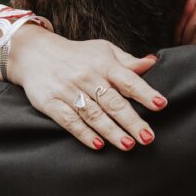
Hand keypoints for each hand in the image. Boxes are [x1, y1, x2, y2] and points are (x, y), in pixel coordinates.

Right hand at [8, 26, 166, 150]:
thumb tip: (152, 63)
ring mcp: (68, 91)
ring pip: (94, 114)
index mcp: (103, 64)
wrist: (34, 53)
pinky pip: (69, 120)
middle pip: (113, 102)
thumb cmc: (77, 55)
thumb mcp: (103, 50)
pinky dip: (83, 134)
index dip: (145, 92)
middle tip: (148, 138)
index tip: (161, 105)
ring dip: (112, 131)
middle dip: (132, 121)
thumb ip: (127, 61)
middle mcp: (87, 77)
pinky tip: (98, 145)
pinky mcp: (51, 103)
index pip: (128, 79)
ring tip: (129, 145)